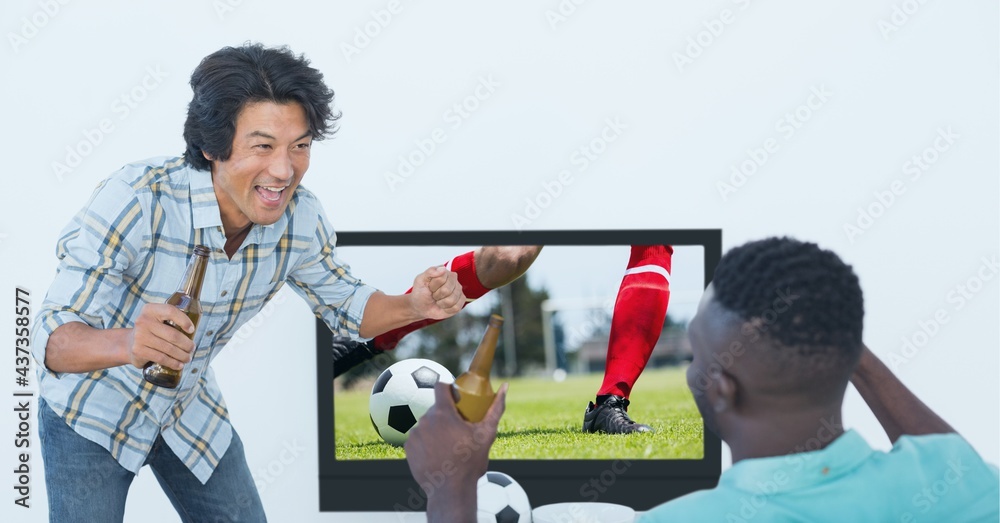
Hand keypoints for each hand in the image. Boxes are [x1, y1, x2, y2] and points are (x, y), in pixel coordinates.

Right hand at [126, 303, 195, 369]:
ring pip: (168, 348)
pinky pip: (161, 358)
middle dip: (187, 344)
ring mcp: (140, 336)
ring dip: (182, 355)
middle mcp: (143, 321)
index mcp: (150, 310)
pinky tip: (179, 365)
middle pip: (173, 334)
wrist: (128, 344)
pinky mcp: (139, 351)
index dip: (184, 320)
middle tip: (192, 349)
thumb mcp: (157, 320)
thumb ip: (171, 320)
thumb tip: (193, 330)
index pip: (170, 311)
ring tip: (188, 358)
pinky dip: (173, 363)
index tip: (192, 330)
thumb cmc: (151, 331)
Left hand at [405, 382, 507, 518]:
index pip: (441, 387)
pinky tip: (436, 453)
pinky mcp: (408, 448)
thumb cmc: (470, 462)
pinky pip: (418, 438)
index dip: (449, 389)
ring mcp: (415, 435)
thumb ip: (495, 408)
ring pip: (426, 424)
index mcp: (443, 414)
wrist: (450, 491)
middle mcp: (425, 421)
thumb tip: (504, 387)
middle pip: (436, 408)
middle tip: (457, 429)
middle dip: (446, 415)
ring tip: (447, 444)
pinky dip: (426, 442)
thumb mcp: (487, 434)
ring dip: (435, 429)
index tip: (457, 398)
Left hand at [410, 266, 464, 320]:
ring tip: (438, 300)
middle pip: (447, 290)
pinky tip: (443, 306)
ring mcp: (458, 290)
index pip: (442, 278)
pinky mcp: (460, 301)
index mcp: (444, 272)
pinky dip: (447, 309)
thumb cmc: (421, 293)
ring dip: (441, 303)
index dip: (433, 286)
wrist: (421, 307)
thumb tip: (442, 268)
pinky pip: (456, 307)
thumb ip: (430, 271)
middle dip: (437, 295)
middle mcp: (453, 280)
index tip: (429, 287)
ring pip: (452, 299)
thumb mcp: (420, 280)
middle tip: (433, 295)